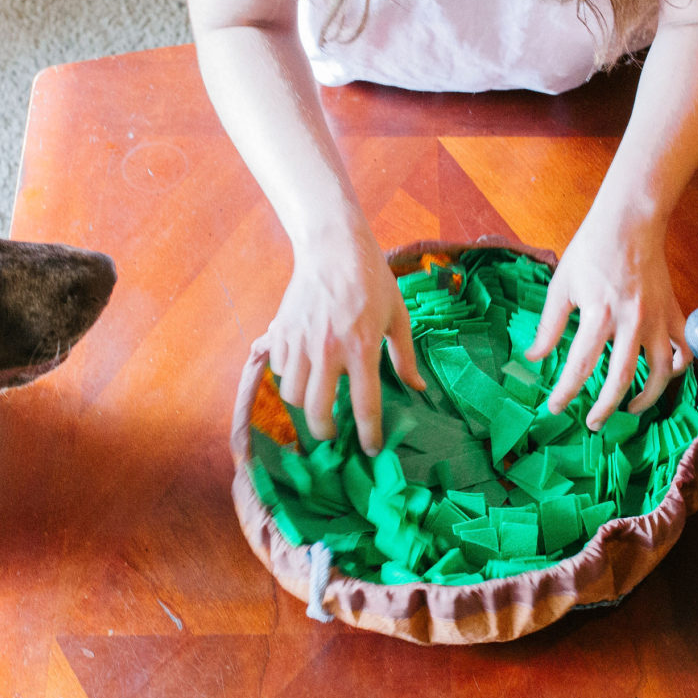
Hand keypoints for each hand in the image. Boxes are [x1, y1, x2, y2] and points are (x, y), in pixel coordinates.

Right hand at [260, 227, 424, 454]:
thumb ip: (405, 356)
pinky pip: (280, 371)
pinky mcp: (282, 332)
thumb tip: (417, 388)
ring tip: (317, 400)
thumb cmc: (371, 280)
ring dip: (305, 405)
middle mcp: (328, 350)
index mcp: (362, 348)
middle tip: (333, 434)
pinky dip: (290, 378)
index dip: (369, 435)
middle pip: (318, 412)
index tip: (372, 449)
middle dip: (326, 433)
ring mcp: (301, 342)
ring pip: (293, 396)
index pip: (365, 406)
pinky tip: (303, 371)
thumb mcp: (397, 316)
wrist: (333, 247)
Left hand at [526, 208, 688, 428]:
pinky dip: (678, 367)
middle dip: (605, 407)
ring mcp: (657, 319)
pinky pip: (684, 349)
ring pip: (660, 372)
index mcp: (598, 315)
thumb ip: (549, 325)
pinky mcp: (673, 312)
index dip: (566, 392)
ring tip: (630, 409)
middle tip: (592, 423)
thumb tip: (534, 357)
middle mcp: (631, 322)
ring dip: (646, 397)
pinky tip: (664, 375)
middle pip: (621, 379)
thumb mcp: (562, 285)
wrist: (630, 221)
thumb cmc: (591, 250)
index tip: (555, 407)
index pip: (581, 365)